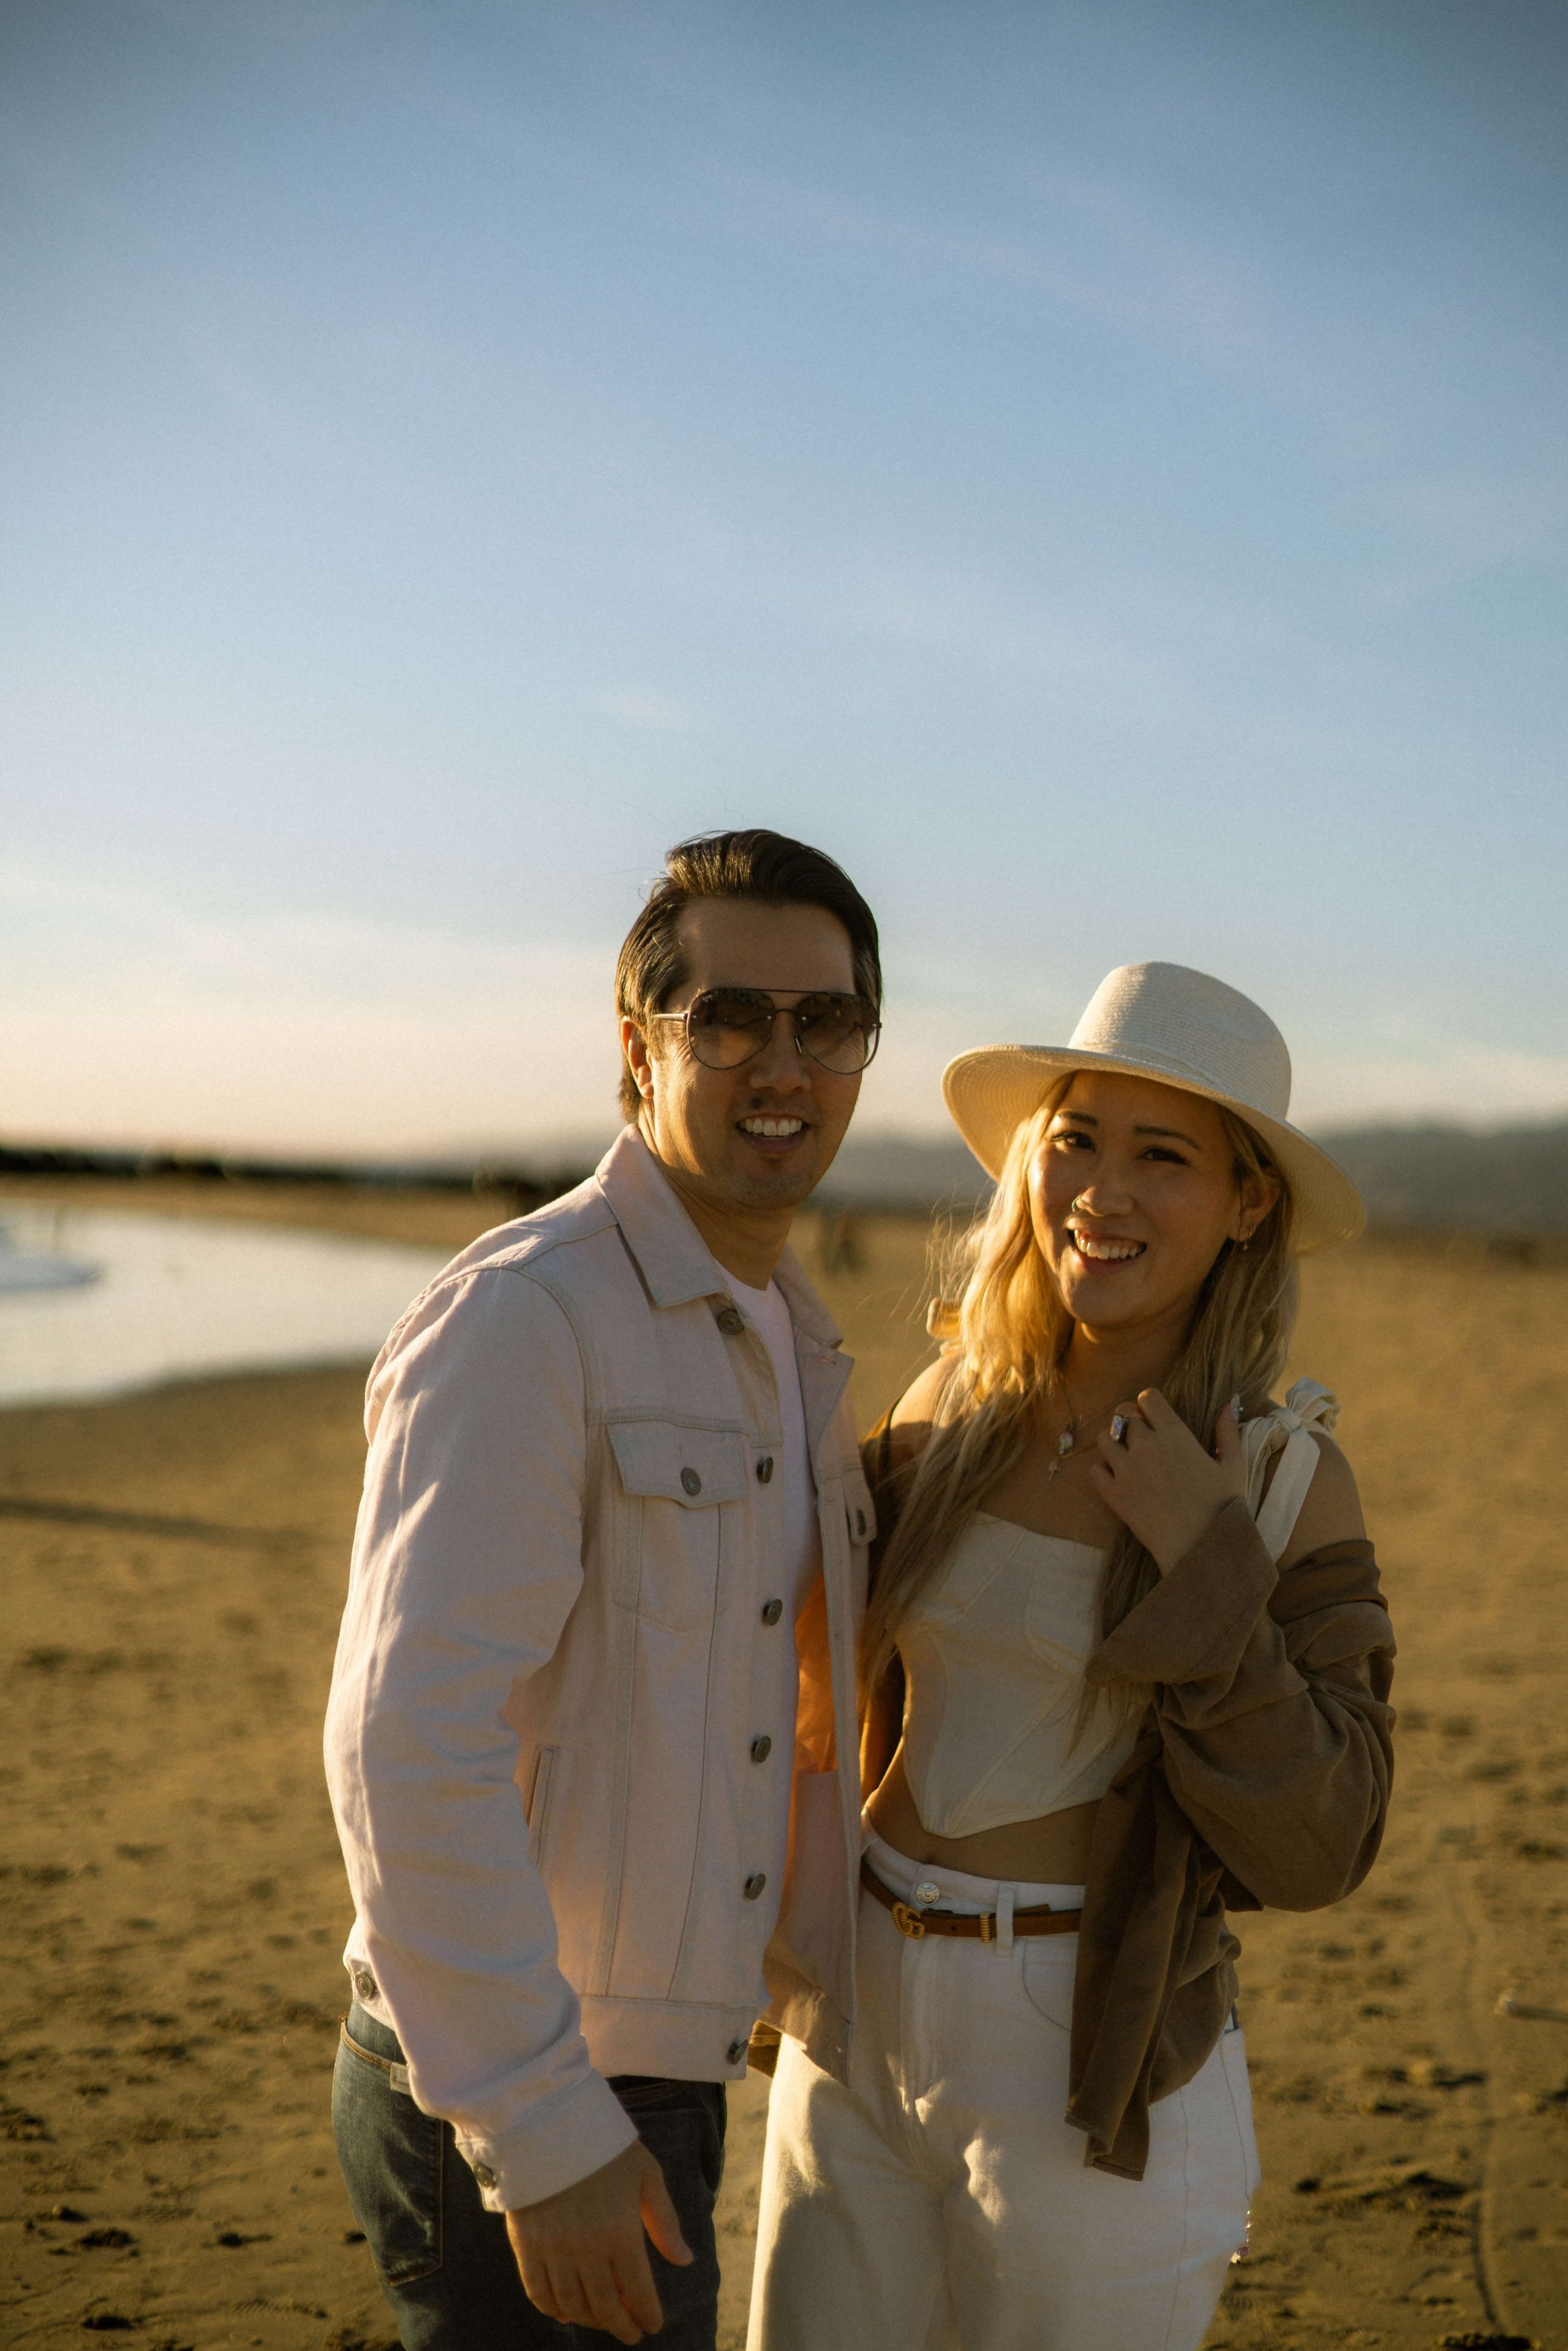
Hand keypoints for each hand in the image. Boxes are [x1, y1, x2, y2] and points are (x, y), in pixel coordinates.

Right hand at [506, 2137, 690, 2342]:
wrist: (549, 2123)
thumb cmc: (605, 2146)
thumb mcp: (646, 2175)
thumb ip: (665, 2221)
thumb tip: (685, 2260)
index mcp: (621, 2231)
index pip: (638, 2292)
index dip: (647, 2315)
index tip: (652, 2325)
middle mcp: (587, 2248)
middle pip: (605, 2306)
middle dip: (620, 2325)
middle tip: (630, 2332)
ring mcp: (553, 2249)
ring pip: (573, 2305)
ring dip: (590, 2319)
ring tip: (602, 2319)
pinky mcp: (525, 2245)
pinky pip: (538, 2292)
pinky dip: (553, 2309)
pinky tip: (565, 2313)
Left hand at [1088, 1390, 1244, 1574]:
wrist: (1202, 1547)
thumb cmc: (1223, 1506)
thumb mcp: (1234, 1466)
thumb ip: (1228, 1432)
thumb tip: (1230, 1404)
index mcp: (1175, 1434)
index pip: (1148, 1397)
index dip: (1149, 1403)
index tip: (1154, 1415)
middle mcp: (1146, 1446)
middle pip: (1123, 1414)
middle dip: (1130, 1419)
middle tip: (1140, 1435)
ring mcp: (1126, 1470)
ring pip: (1104, 1438)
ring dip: (1113, 1442)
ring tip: (1127, 1455)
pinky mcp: (1114, 1495)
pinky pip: (1094, 1471)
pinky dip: (1103, 1471)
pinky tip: (1118, 1479)